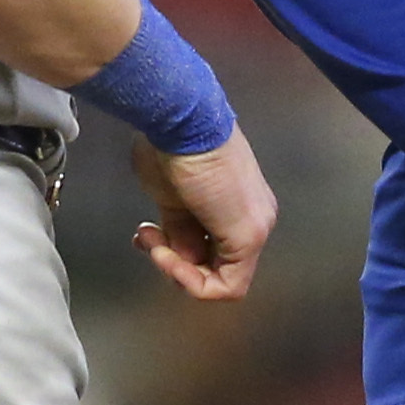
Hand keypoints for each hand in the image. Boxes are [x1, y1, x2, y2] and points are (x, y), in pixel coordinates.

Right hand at [133, 130, 273, 302]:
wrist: (181, 119)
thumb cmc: (171, 145)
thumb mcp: (169, 196)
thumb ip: (177, 228)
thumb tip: (174, 249)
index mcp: (237, 204)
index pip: (210, 248)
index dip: (174, 253)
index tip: (148, 233)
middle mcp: (255, 216)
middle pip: (217, 265)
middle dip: (174, 262)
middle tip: (148, 240)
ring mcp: (256, 227)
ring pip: (223, 279)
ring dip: (178, 271)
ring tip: (153, 243)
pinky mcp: (249, 236)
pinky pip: (227, 285)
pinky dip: (191, 281)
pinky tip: (166, 256)